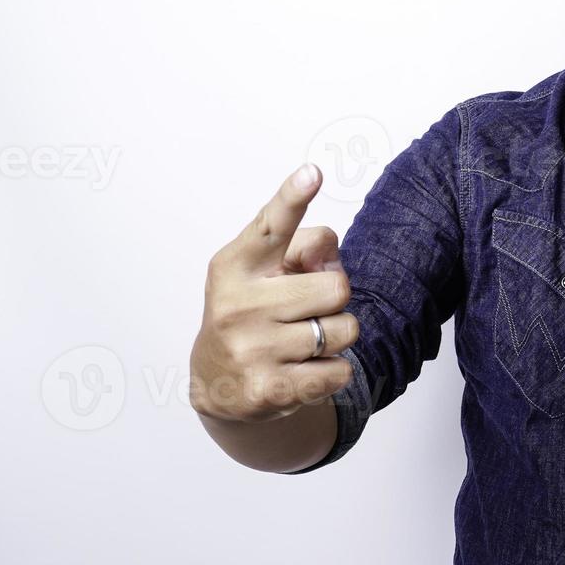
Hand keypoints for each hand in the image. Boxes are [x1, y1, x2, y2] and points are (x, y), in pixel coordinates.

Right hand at [189, 164, 357, 422]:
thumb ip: (302, 248)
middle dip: (334, 301)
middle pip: (337, 288)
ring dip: (336, 338)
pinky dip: (333, 372)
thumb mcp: (264, 272)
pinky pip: (339, 371)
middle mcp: (238, 304)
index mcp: (236, 265)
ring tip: (302, 343)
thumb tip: (328, 245)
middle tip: (305, 312)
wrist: (219, 385)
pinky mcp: (268, 390)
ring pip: (345, 330)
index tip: (311, 173)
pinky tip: (304, 372)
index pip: (272, 226)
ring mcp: (250, 349)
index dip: (292, 198)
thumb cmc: (253, 313)